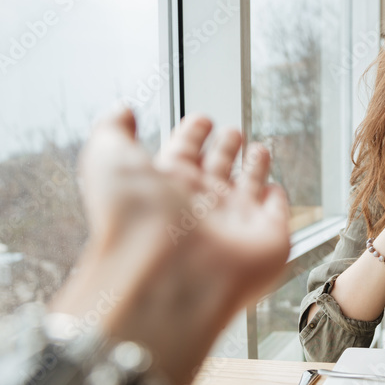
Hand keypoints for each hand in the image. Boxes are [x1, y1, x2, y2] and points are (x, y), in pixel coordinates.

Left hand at [52, 109, 290, 384]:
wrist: (168, 273)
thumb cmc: (134, 219)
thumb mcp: (107, 159)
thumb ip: (112, 131)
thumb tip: (123, 111)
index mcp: (165, 187)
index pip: (182, 152)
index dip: (192, 133)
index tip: (201, 119)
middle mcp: (199, 206)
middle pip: (215, 169)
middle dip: (224, 147)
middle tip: (231, 131)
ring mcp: (233, 223)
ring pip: (247, 188)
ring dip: (254, 167)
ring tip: (258, 149)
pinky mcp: (266, 239)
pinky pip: (275, 214)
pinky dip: (277, 201)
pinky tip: (276, 190)